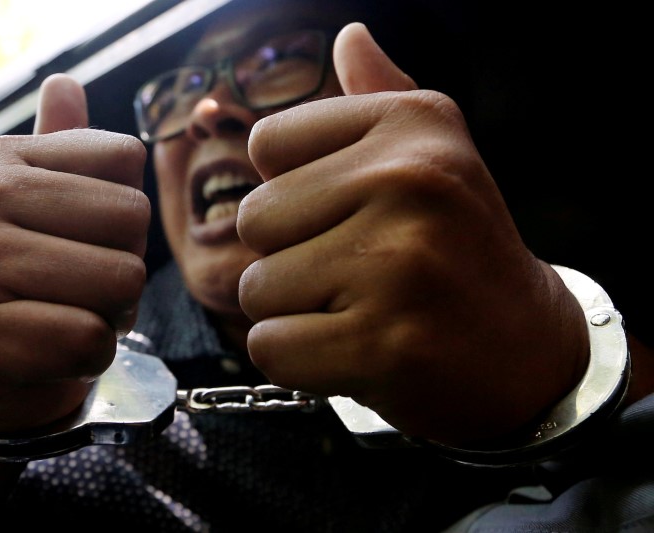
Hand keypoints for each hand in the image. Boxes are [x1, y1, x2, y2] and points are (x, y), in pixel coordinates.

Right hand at [0, 74, 149, 431]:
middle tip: (78, 291)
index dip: (127, 217)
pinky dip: (88, 357)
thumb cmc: (40, 285)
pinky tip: (48, 354)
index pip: (127, 160)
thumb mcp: (52, 210)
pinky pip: (88, 339)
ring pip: (120, 281)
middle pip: (132, 219)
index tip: (83, 242)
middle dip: (124, 269)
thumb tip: (64, 82)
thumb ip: (64, 149)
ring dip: (111, 315)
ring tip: (63, 319)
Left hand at [238, 23, 588, 444]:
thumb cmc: (459, 250)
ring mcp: (398, 264)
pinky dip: (301, 360)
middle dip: (290, 256)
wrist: (526, 349)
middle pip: (253, 219)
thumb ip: (378, 97)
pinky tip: (359, 353)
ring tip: (364, 311)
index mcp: (413, 124)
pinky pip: (272, 347)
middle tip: (359, 275)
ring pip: (256, 288)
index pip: (267, 145)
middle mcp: (409, 181)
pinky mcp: (384, 344)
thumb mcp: (435, 157)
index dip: (294, 192)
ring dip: (296, 311)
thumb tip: (350, 35)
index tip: (353, 216)